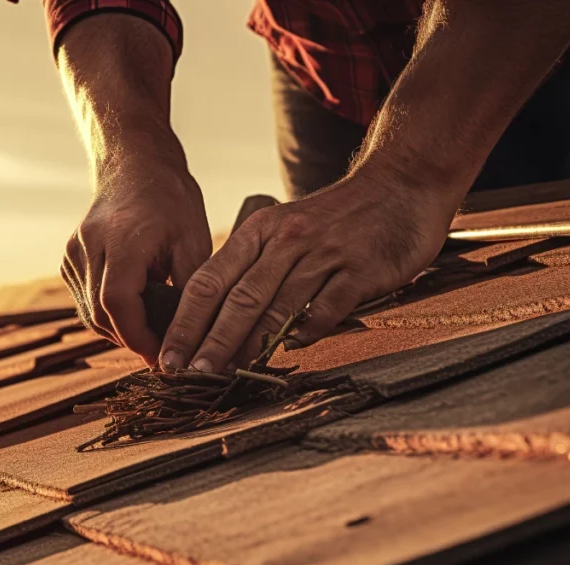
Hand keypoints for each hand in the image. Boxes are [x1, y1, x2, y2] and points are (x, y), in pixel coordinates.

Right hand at [62, 159, 211, 365]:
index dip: (138, 337)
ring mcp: (74, 252)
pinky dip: (107, 316)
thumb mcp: (193, 239)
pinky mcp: (69, 258)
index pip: (118, 303)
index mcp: (121, 239)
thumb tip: (189, 334)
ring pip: (89, 313)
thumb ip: (189, 288)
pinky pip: (84, 300)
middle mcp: (89, 246)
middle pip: (100, 314)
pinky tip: (134, 315)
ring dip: (119, 331)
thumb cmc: (170, 198)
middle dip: (131, 339)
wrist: (134, 162)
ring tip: (151, 336)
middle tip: (163, 352)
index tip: (162, 356)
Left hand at [158, 168, 459, 371]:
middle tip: (189, 374)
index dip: (186, 322)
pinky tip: (293, 349)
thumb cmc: (337, 218)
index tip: (168, 356)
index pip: (209, 281)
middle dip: (210, 341)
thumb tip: (217, 322)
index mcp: (259, 232)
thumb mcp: (285, 230)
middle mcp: (286, 241)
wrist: (401, 185)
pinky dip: (309, 329)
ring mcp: (323, 253)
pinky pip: (328, 306)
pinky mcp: (360, 268)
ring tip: (229, 375)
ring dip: (250, 345)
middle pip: (238, 298)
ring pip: (278, 305)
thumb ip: (255, 269)